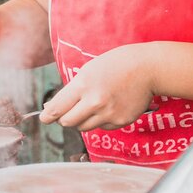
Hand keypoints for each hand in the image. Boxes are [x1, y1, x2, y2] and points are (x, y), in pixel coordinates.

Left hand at [39, 44, 156, 130]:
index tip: (44, 118)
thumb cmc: (115, 65)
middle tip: (67, 112)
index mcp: (83, 85)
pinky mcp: (121, 121)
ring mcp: (109, 113)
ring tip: (92, 105)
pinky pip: (102, 127)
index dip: (47, 116)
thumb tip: (51, 108)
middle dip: (64, 118)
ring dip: (82, 120)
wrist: (148, 68)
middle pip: (67, 122)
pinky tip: (108, 106)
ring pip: (83, 128)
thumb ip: (70, 91)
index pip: (57, 108)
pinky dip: (100, 121)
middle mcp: (95, 102)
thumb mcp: (88, 71)